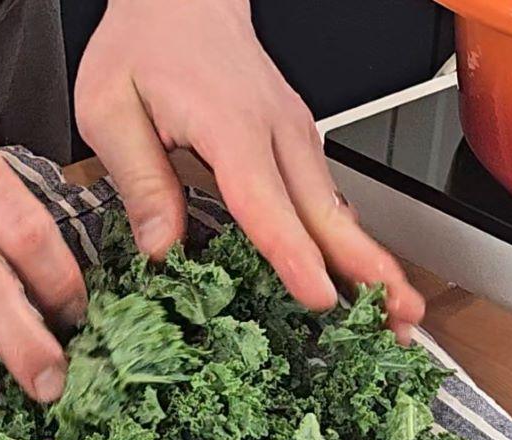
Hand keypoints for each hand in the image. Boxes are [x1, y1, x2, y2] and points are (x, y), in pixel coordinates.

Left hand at [75, 0, 423, 339]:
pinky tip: (362, 278)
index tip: (318, 297)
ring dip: (372, 263)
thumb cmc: (145, 45)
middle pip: (328, 214)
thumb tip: (160, 249)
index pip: (266, 203)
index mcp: (230, 126)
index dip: (293, 255)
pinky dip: (350, 241)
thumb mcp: (111, 108)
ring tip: (398, 316)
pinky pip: (326, 200)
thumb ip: (138, 180)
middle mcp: (276, 133)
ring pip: (338, 210)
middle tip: (400, 321)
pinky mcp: (296, 143)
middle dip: (368, 272)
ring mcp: (295, 137)